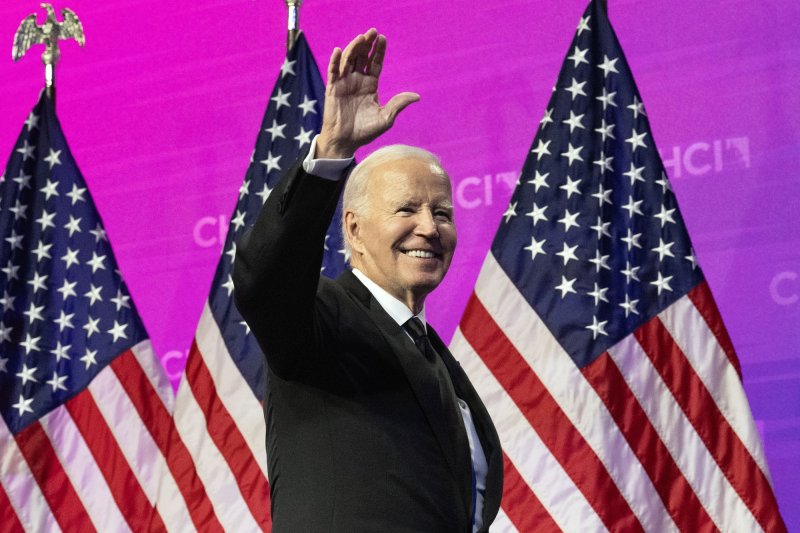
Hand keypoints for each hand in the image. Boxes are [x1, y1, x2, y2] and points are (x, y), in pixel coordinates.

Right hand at [316, 29, 419, 158]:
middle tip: (372, 31)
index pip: (375, 63)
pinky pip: (333, 72)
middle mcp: (357, 81)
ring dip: (353, 48)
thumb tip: (417, 96)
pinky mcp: (332, 89)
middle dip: (366, 44)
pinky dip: (335, 61)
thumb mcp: (386, 118)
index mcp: (370, 85)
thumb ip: (398, 104)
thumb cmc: (365, 132)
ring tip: (361, 38)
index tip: (382, 38)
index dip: (378, 51)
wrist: (346, 142)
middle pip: (362, 57)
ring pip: (348, 60)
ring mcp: (344, 83)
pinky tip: (339, 50)